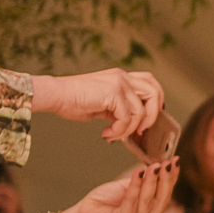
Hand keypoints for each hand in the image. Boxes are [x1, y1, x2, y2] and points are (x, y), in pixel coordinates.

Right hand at [31, 69, 164, 141]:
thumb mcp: (103, 104)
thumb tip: (132, 124)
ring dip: (129, 129)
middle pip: (154, 92)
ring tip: (114, 135)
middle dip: (152, 115)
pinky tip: (107, 132)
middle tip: (141, 130)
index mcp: (121, 77)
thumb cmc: (74, 101)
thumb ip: (119, 109)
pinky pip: (127, 118)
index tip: (151, 116)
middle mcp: (122, 77)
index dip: (157, 99)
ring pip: (140, 111)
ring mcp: (119, 83)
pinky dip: (119, 130)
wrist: (56, 95)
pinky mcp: (113, 93)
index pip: (150, 82)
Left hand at [59, 160, 178, 212]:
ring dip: (153, 180)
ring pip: (148, 199)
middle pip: (162, 199)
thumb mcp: (127, 189)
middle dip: (167, 179)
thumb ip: (142, 183)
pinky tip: (139, 172)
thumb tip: (157, 167)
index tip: (175, 162)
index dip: (172, 179)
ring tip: (156, 165)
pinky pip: (132, 200)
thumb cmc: (104, 202)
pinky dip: (136, 185)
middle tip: (169, 162)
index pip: (165, 196)